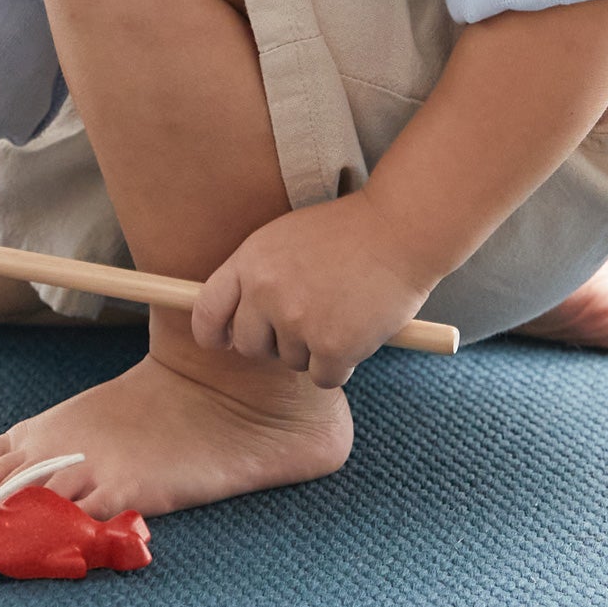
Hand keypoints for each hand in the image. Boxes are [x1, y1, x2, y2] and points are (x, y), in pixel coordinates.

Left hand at [189, 189, 434, 388]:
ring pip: (291, 362)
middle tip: (306, 323)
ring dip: (315, 349)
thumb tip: (239, 318)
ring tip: (342, 310)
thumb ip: (258, 274)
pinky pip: (324, 377)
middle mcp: (265, 294)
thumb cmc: (347, 231)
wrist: (400, 229)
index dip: (212, 333)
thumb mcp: (285, 237)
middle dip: (273, 343)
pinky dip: (341, 364)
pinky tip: (358, 331)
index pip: (206, 310)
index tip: (224, 341)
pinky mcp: (333, 347)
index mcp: (249, 261)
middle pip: (249, 346)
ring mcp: (298, 322)